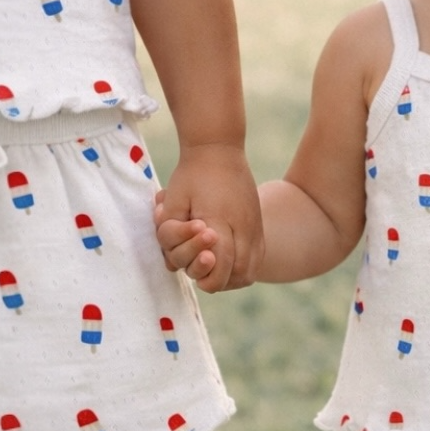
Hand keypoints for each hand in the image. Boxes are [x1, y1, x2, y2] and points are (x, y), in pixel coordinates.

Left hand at [158, 143, 259, 290]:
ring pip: (250, 272)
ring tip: (213, 271)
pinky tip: (226, 264)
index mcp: (219, 220)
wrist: (218, 150)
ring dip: (230, 279)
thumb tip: (172, 264)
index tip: (193, 270)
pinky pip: (257, 261)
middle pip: (238, 274)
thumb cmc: (191, 175)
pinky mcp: (259, 228)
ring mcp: (254, 228)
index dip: (206, 273)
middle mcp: (243, 227)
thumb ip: (170, 234)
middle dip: (217, 280)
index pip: (220, 263)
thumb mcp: (172, 201)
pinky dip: (242, 270)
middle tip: (201, 272)